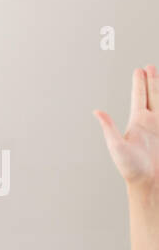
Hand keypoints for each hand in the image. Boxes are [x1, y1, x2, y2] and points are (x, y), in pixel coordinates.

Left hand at [96, 65, 158, 249]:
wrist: (149, 182)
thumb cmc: (130, 168)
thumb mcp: (116, 146)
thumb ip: (109, 127)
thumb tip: (96, 112)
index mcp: (137, 122)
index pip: (139, 97)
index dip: (140, 83)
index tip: (140, 70)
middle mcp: (150, 122)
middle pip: (152, 95)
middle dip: (152, 81)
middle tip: (149, 67)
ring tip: (158, 74)